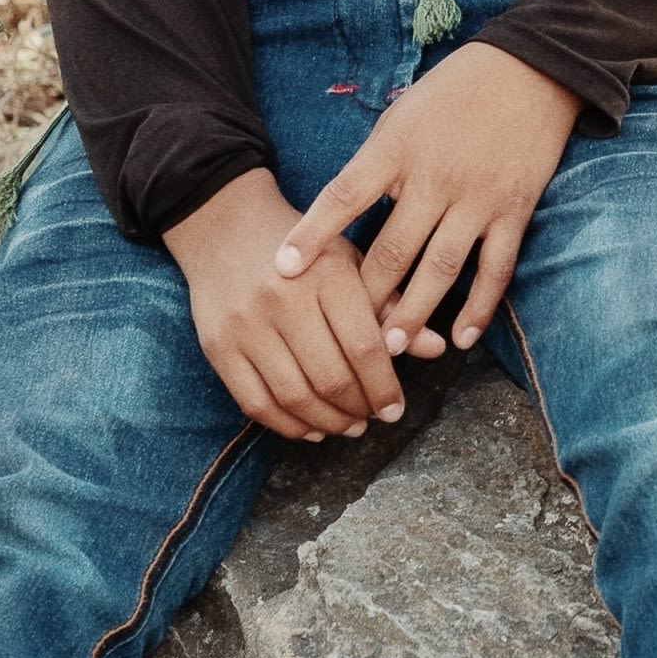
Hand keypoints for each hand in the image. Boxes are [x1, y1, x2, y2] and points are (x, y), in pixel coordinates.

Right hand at [165, 169, 443, 440]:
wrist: (227, 228)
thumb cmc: (306, 251)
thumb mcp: (353, 263)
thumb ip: (392, 306)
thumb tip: (439, 348)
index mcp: (328, 276)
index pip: (364, 346)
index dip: (383, 387)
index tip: (396, 409)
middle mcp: (284, 301)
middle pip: (330, 377)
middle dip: (358, 408)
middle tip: (374, 419)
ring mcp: (247, 326)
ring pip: (294, 396)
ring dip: (327, 422)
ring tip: (348, 426)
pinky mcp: (218, 347)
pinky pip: (255, 402)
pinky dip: (286, 425)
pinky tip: (310, 428)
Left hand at [275, 42, 581, 353]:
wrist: (531, 70)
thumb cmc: (455, 91)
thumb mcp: (401, 116)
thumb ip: (375, 164)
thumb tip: (343, 214)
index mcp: (398, 150)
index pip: (344, 197)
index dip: (312, 234)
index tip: (281, 270)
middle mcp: (435, 178)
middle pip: (393, 248)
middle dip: (366, 296)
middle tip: (343, 336)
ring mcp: (477, 197)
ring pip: (441, 268)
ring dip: (416, 312)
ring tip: (392, 347)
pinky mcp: (514, 209)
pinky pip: (496, 268)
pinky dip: (479, 306)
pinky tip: (463, 336)